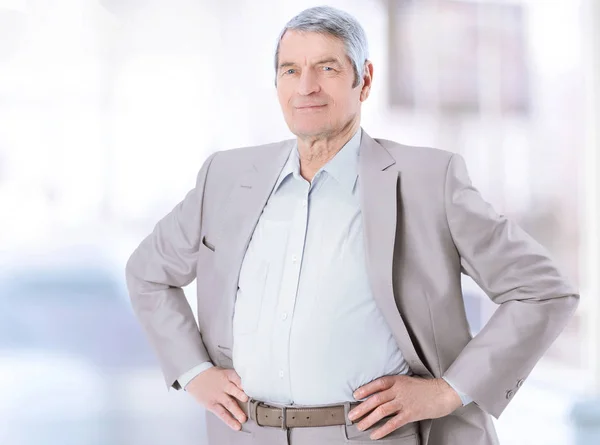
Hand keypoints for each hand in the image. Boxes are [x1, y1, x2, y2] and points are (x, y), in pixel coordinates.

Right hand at [186, 367, 249, 430]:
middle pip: (232, 390)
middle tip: (246, 399)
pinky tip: (236, 425)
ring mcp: (218, 396)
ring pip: (228, 404)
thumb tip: (251, 386)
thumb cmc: (214, 375)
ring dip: (236, 411)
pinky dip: (229, 420)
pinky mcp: (212, 405)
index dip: (242, 382)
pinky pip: (222, 413)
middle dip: (240, 395)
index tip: (250, 386)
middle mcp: (223, 385)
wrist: (195, 377)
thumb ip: (236, 378)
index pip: (236, 377)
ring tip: (243, 418)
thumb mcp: (225, 371)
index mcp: (228, 375)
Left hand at [347, 375, 461, 439]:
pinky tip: (375, 434)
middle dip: (362, 408)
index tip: (355, 395)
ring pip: (381, 411)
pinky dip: (382, 429)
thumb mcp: (407, 381)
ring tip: (360, 426)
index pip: (377, 384)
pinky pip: (393, 423)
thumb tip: (380, 394)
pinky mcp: (410, 414)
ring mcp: (404, 402)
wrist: (443, 393)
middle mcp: (399, 390)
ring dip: (368, 419)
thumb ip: (395, 387)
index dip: (365, 389)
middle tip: (352, 415)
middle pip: (376, 399)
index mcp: (397, 380)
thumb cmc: (425, 388)